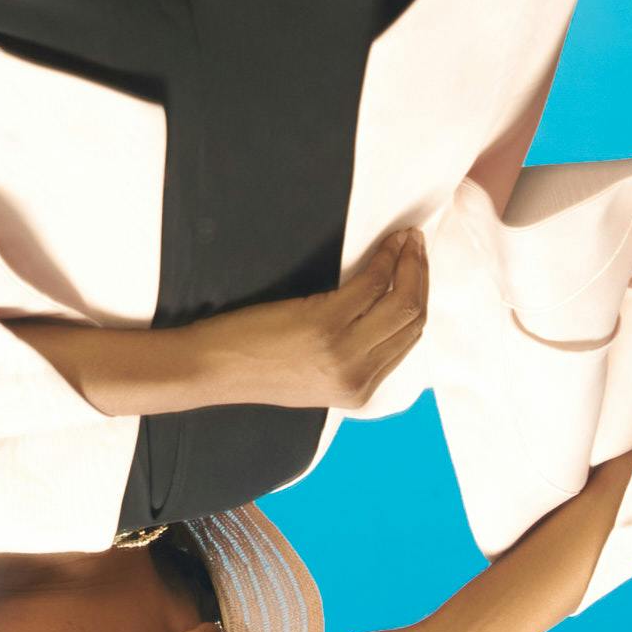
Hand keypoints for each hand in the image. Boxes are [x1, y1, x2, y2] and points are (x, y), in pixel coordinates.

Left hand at [224, 227, 429, 414]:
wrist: (211, 370)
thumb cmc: (253, 364)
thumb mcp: (313, 374)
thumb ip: (350, 356)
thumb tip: (377, 315)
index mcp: (358, 393)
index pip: (408, 342)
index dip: (417, 301)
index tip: (417, 271)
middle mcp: (358, 376)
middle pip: (412, 320)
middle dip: (420, 277)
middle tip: (416, 245)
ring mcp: (344, 352)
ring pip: (402, 302)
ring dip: (409, 263)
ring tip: (408, 239)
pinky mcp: (325, 324)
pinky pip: (370, 284)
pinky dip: (384, 259)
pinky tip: (387, 244)